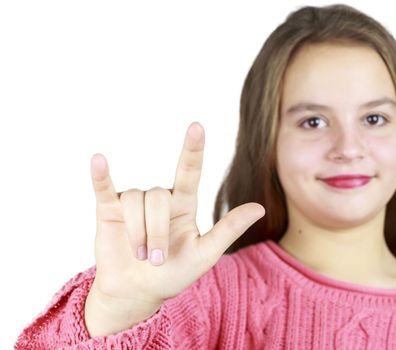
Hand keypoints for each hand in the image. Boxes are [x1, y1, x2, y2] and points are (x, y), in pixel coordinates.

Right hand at [88, 122, 264, 309]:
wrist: (138, 293)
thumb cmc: (174, 274)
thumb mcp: (205, 254)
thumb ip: (228, 230)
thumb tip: (259, 208)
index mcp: (184, 204)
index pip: (189, 170)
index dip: (193, 149)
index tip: (197, 127)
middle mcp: (160, 199)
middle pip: (157, 197)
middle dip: (155, 231)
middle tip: (155, 260)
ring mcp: (133, 203)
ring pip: (134, 200)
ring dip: (137, 232)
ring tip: (140, 256)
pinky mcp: (109, 210)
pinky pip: (104, 188)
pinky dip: (101, 176)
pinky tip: (98, 160)